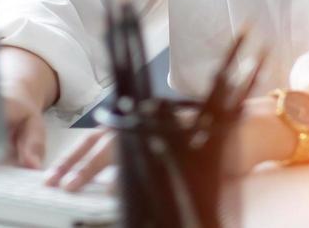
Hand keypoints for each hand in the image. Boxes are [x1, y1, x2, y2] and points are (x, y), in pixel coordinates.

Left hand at [42, 96, 296, 191]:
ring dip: (93, 169)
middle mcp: (149, 120)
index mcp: (143, 120)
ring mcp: (163, 131)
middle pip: (100, 141)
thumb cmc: (212, 139)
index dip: (74, 157)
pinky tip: (115, 188)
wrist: (254, 129)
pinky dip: (129, 175)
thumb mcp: (168, 142)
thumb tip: (106, 180)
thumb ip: (140, 153)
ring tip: (74, 187)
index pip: (99, 138)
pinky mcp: (181, 145)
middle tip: (54, 183)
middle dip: (74, 164)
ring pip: (118, 148)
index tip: (54, 176)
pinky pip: (149, 160)